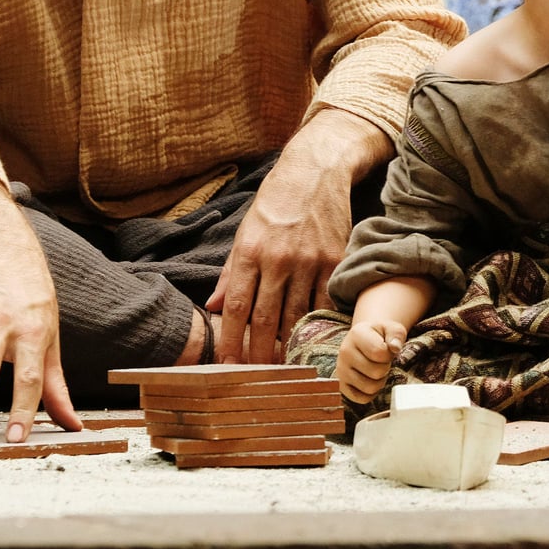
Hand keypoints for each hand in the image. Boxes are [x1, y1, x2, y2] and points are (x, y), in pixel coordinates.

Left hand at [208, 143, 355, 363]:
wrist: (315, 173)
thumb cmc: (275, 203)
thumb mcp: (245, 232)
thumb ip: (231, 272)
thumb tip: (215, 307)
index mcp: (250, 252)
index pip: (238, 307)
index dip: (232, 341)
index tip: (229, 365)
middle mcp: (279, 259)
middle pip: (266, 318)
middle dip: (259, 352)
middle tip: (256, 376)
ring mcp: (309, 260)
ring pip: (296, 315)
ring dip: (288, 344)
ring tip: (282, 366)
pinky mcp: (333, 260)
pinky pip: (324, 301)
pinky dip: (317, 323)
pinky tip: (312, 339)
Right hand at [336, 317, 407, 404]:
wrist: (364, 338)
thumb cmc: (379, 335)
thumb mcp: (391, 328)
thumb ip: (396, 335)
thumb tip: (395, 347)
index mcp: (356, 335)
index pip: (380, 353)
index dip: (389, 354)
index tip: (386, 349)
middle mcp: (345, 352)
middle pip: (376, 372)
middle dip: (385, 368)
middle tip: (382, 361)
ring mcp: (341, 370)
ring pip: (370, 388)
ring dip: (380, 381)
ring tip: (377, 369)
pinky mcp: (342, 385)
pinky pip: (362, 399)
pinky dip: (371, 393)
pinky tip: (371, 380)